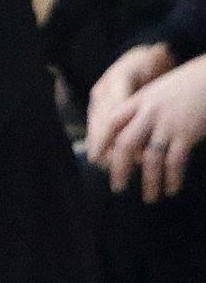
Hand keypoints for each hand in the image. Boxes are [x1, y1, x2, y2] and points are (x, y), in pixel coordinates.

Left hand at [91, 53, 205, 201]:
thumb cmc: (187, 85)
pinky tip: (172, 189)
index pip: (112, 122)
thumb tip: (133, 135)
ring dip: (149, 181)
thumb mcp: (159, 90)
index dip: (101, 141)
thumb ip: (144, 109)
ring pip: (151, 158)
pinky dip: (172, 178)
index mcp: (141, 100)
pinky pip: (175, 161)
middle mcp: (151, 112)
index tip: (94, 158)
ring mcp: (169, 123)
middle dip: (119, 168)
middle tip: (118, 187)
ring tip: (149, 198)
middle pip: (126, 144)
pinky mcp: (188, 133)